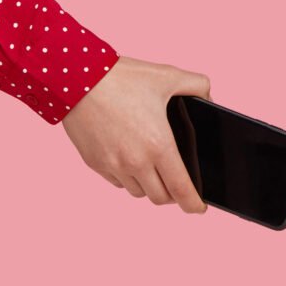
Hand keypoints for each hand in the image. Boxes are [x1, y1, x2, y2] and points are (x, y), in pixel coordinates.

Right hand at [62, 57, 211, 212]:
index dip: (192, 204)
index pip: (180, 189)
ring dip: (150, 186)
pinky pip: (117, 181)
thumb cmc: (123, 77)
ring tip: (156, 170)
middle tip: (178, 183)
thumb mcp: (169, 75)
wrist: (75, 78)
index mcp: (158, 145)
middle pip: (160, 197)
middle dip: (173, 194)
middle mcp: (135, 161)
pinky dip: (128, 177)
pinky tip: (133, 161)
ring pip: (138, 191)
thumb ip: (199, 86)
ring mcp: (112, 165)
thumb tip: (210, 100)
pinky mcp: (94, 163)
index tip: (199, 209)